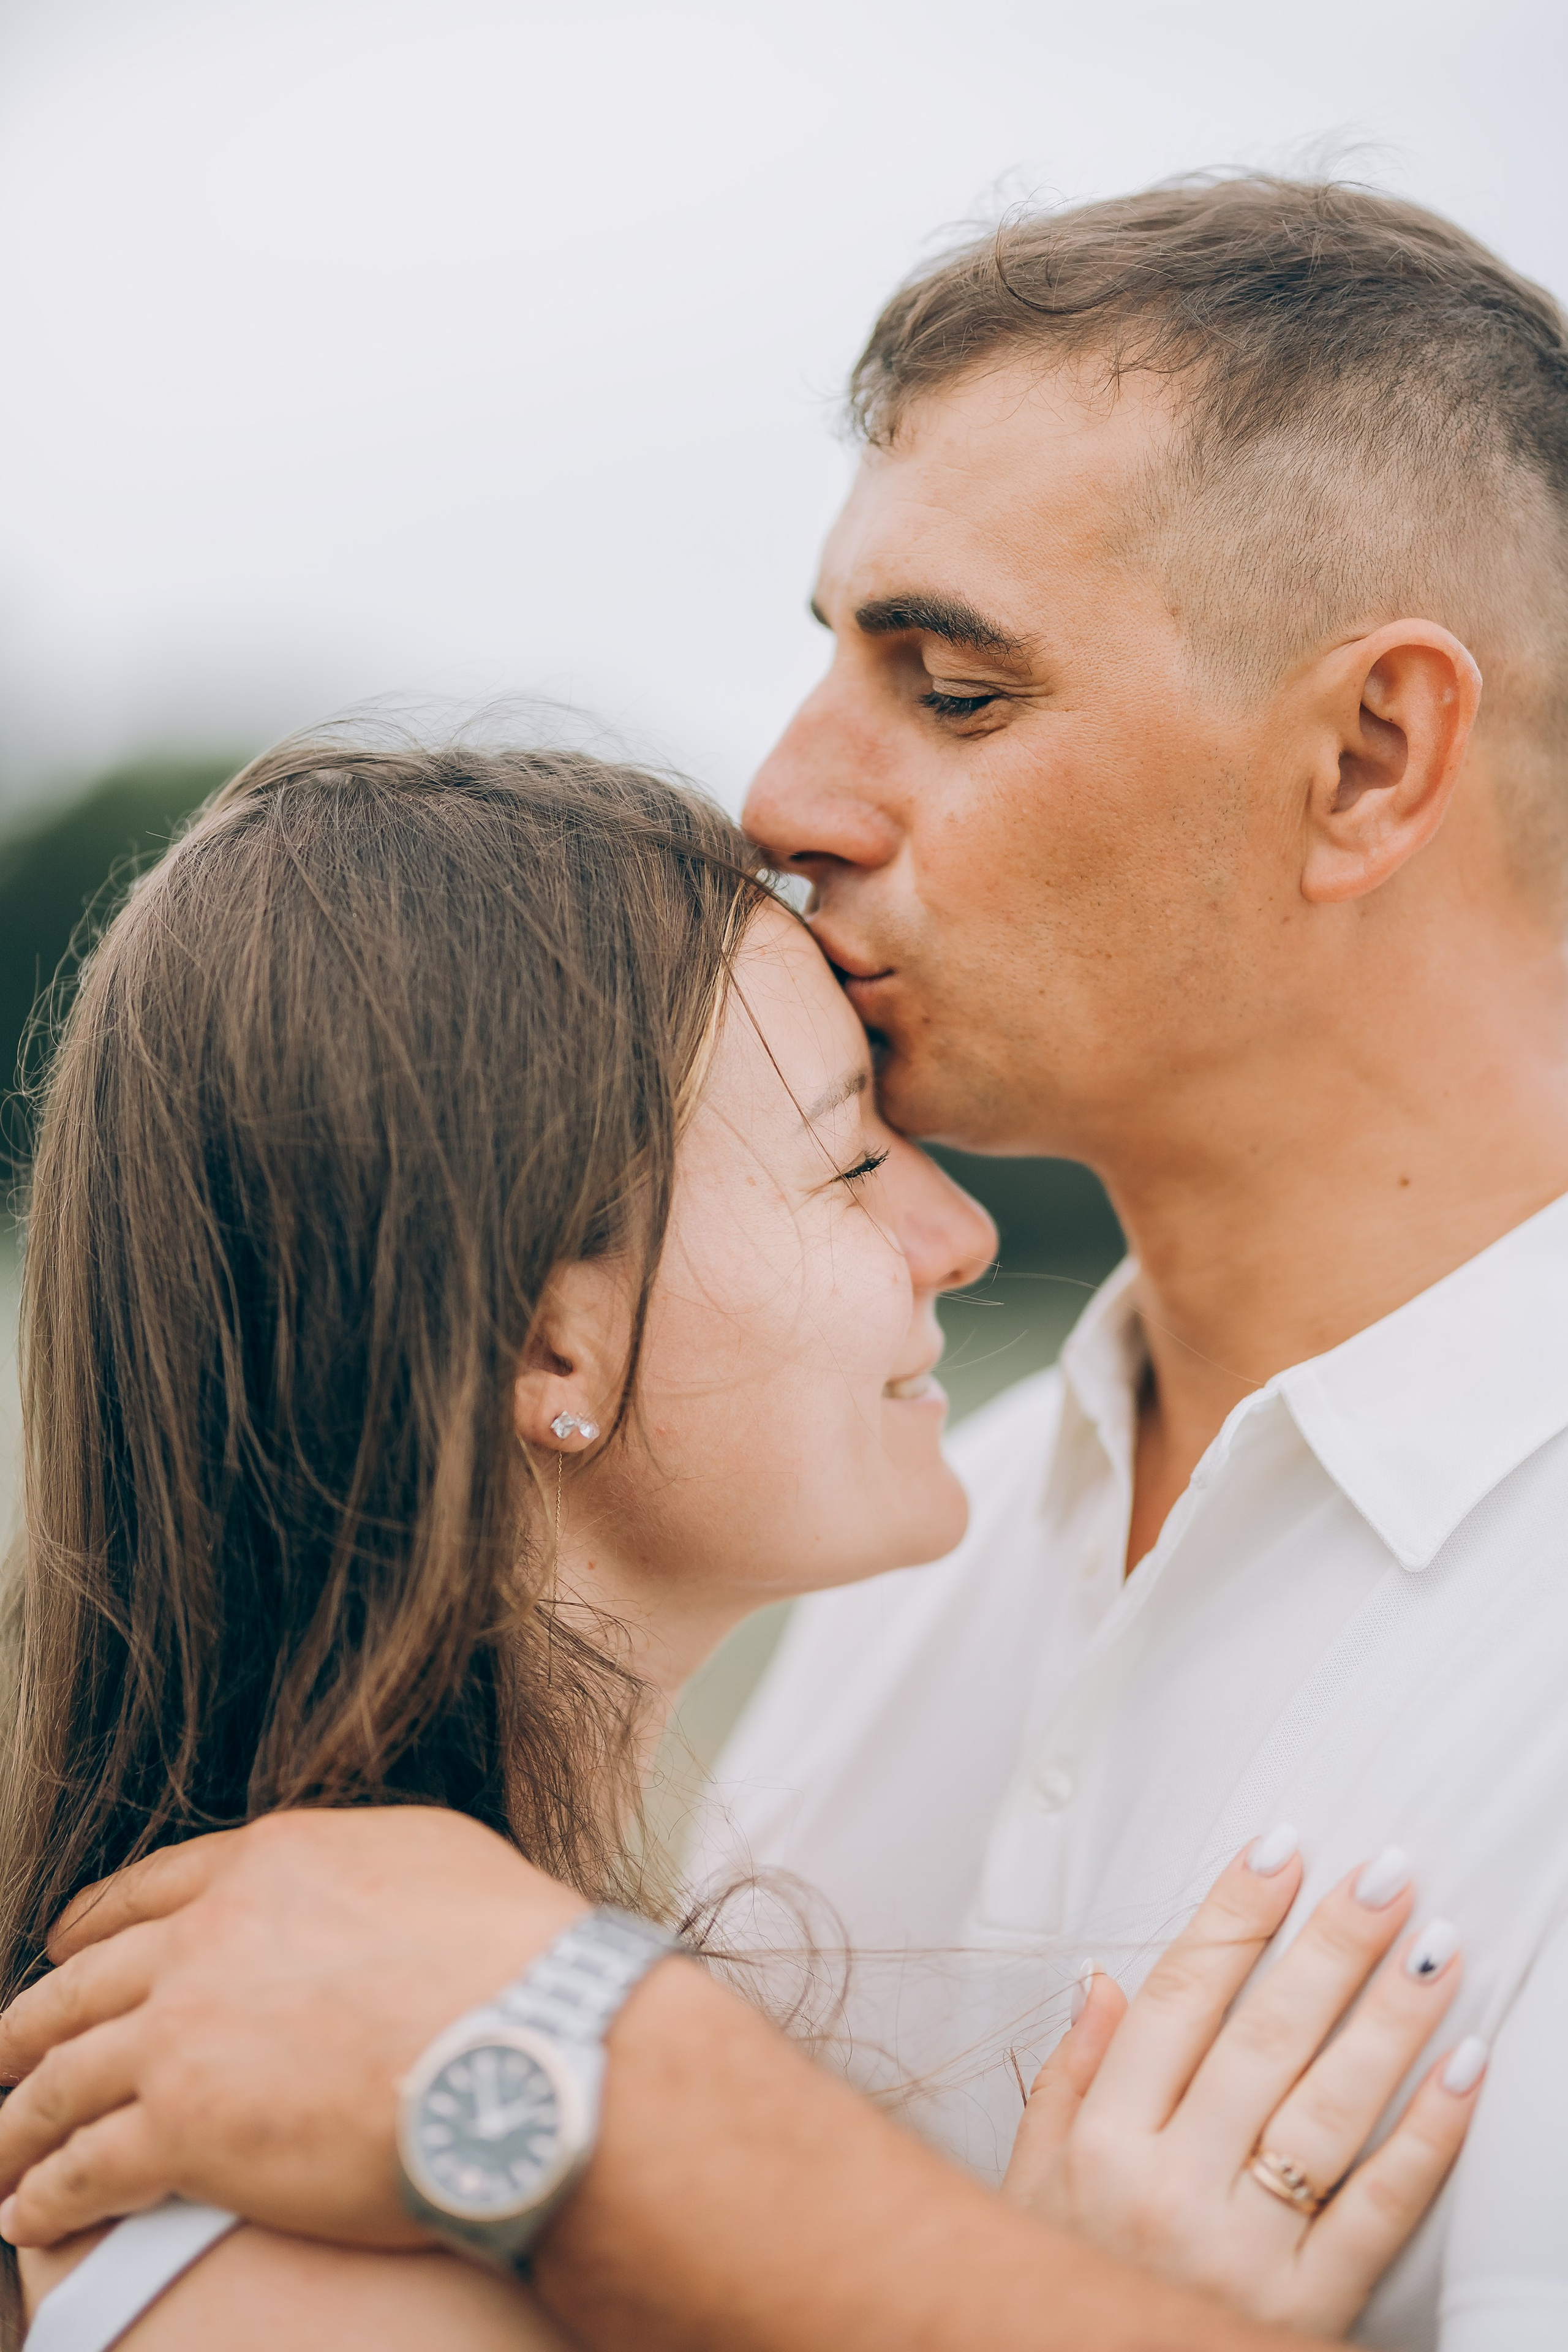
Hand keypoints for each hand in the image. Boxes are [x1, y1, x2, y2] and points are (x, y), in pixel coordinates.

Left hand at [0, 1807, 588, 2247]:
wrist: (527, 2045)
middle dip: (29, 2025)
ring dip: (20, 2119)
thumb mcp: (435, 1855)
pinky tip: (29, 2211)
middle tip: (2, 2055)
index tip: (62, 1949)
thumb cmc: (513, 1954)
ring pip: (61, 2076)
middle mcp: (207, 1938)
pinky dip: (44, 2191)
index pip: (146, 1890)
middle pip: (82, 1984)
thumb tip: (357, 1880)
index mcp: (267, 1863)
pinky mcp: (184, 2130)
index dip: (90, 1927)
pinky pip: (83, 2165)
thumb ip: (363, 1861)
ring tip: (2, 2152)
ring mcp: (185, 2033)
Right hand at [1003, 1835, 1482, 2335]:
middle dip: (1331, 1946)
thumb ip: (1068, 2077)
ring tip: (1436, 1945)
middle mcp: (1169, 2187)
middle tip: (1385, 1874)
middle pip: (1265, 2039)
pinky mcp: (1303, 2309)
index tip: (1278, 1852)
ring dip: (1390, 2019)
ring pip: (1327, 2110)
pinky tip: (1463, 2069)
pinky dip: (1426, 2137)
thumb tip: (1103, 1978)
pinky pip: (1377, 2210)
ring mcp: (1241, 2250)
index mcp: (1103, 2143)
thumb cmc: (1067, 2279)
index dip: (1232, 1918)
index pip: (1178, 2000)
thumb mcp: (1033, 2179)